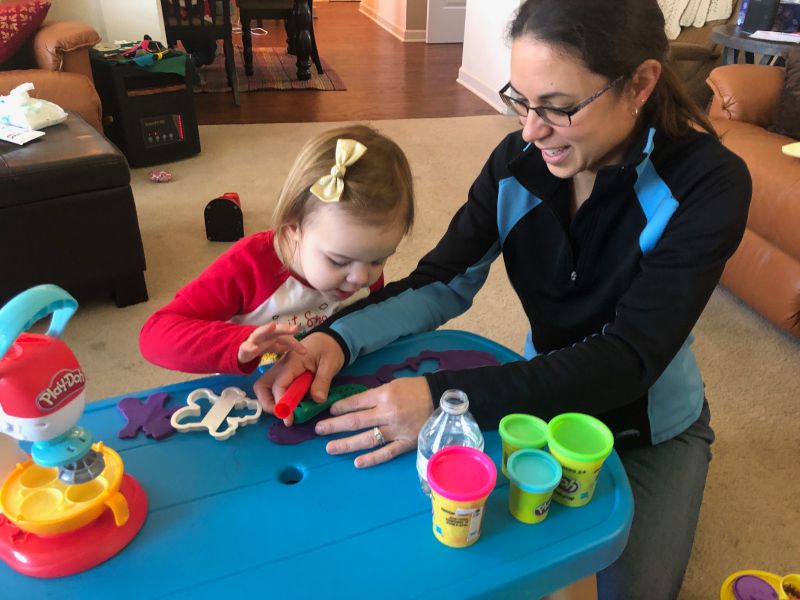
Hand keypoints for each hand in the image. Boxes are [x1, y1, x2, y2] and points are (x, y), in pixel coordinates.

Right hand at [237, 322, 304, 364]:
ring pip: (260, 333)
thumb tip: (302, 349)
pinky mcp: (244, 347)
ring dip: (266, 329)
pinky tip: (254, 348)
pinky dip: (250, 347)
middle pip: (276, 330)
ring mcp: (254, 339)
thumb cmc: (260, 344)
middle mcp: (265, 334)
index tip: (304, 352)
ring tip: (272, 326)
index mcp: (273, 335)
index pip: (286, 338)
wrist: (240, 348)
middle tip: (295, 328)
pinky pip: (246, 346)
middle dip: (285, 328)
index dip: (295, 344)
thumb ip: (285, 345)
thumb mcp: (274, 345)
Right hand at [252, 332, 344, 425]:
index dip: (282, 404)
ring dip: (270, 402)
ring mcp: (281, 370)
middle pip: (262, 386)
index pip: (279, 385)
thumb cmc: (329, 348)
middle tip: (284, 415)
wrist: (329, 339)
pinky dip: (277, 398)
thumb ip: (323, 382)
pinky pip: (274, 387)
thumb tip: (317, 400)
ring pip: (264, 388)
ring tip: (286, 412)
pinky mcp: (284, 375)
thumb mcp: (330, 364)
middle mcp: (281, 366)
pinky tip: (291, 405)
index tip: (289, 419)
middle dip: (268, 404)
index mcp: (291, 362)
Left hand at [313, 377, 433, 468]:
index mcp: (384, 395)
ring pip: (366, 439)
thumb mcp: (394, 384)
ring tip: (330, 448)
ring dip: (346, 444)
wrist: (443, 400)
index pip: (356, 402)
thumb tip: (355, 405)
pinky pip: (386, 452)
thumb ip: (376, 395)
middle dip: (334, 425)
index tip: (329, 411)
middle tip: (318, 430)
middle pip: (355, 421)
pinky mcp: (406, 443)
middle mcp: (387, 413)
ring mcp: (396, 430)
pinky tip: (357, 462)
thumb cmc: (417, 389)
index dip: (340, 408)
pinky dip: (372, 458)